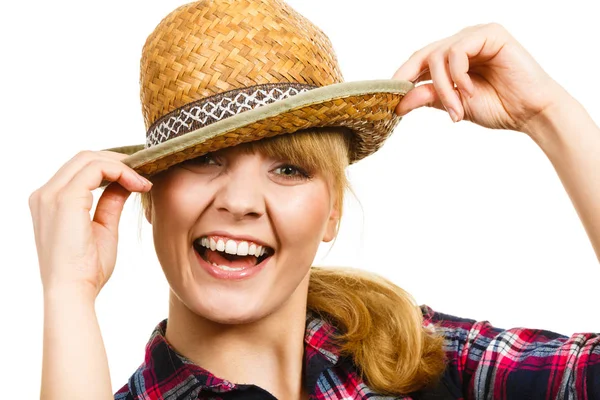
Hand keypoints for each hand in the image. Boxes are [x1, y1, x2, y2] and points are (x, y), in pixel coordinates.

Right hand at [29, 151, 151, 299]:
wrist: (73, 293)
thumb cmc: (86, 270)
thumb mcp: (102, 228)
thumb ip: (110, 203)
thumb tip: (125, 184)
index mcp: (49, 202)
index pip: (79, 169)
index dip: (110, 167)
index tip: (138, 178)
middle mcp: (45, 194)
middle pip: (83, 158)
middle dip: (117, 162)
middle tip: (145, 173)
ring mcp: (51, 195)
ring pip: (89, 158)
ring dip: (122, 166)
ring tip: (144, 181)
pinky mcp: (65, 199)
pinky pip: (96, 168)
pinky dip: (121, 171)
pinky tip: (139, 185)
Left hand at [393, 23, 565, 134]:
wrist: (531, 113)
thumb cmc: (498, 107)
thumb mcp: (454, 104)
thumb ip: (430, 97)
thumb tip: (400, 99)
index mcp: (452, 58)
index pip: (419, 61)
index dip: (401, 77)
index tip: (388, 99)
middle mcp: (462, 43)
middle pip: (423, 55)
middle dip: (412, 82)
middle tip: (404, 106)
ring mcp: (475, 36)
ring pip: (438, 56)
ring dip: (443, 88)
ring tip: (457, 110)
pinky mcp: (491, 34)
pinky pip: (458, 51)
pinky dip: (459, 76)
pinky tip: (470, 92)